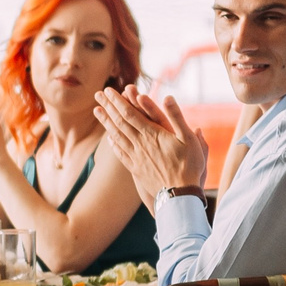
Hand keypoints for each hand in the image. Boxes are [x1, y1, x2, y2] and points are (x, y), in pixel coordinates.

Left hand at [91, 87, 205, 210]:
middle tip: (97, 94)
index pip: (129, 113)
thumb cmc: (189, 166)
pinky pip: (120, 152)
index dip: (117, 101)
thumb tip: (167, 97)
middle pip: (119, 122)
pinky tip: (109, 138)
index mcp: (152, 134)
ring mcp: (136, 156)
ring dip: (106, 122)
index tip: (108, 90)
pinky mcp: (136, 168)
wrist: (178, 195)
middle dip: (108, 106)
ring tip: (97, 110)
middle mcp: (140, 144)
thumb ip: (177, 117)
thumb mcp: (188, 139)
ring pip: (116, 135)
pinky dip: (113, 143)